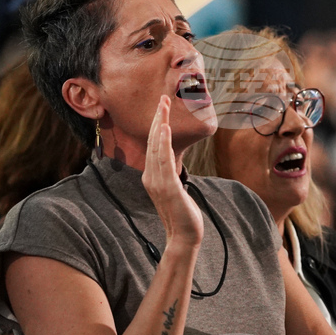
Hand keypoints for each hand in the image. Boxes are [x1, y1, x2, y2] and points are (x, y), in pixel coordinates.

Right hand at [141, 96, 203, 248]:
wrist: (184, 236)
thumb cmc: (181, 213)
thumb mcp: (174, 188)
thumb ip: (170, 173)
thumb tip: (171, 160)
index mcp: (152, 176)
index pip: (153, 145)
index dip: (156, 124)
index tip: (161, 106)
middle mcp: (151, 176)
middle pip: (152, 142)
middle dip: (157, 119)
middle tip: (162, 98)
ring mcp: (158, 182)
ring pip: (157, 148)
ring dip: (160, 125)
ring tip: (163, 107)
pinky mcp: (169, 188)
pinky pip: (165, 162)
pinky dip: (163, 144)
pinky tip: (164, 130)